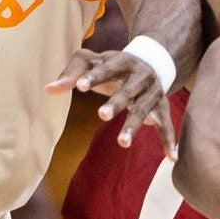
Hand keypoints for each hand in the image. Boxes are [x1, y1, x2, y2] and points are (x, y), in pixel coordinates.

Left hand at [48, 45, 174, 154]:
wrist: (153, 59)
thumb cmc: (113, 65)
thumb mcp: (93, 62)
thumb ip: (71, 74)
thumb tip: (47, 90)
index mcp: (123, 61)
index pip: (107, 68)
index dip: (94, 76)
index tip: (80, 86)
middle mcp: (141, 76)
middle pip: (128, 90)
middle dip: (116, 102)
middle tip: (101, 115)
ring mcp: (153, 92)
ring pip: (144, 110)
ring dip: (134, 126)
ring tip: (122, 143)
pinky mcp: (162, 107)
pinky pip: (166, 126)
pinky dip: (170, 141)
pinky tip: (171, 158)